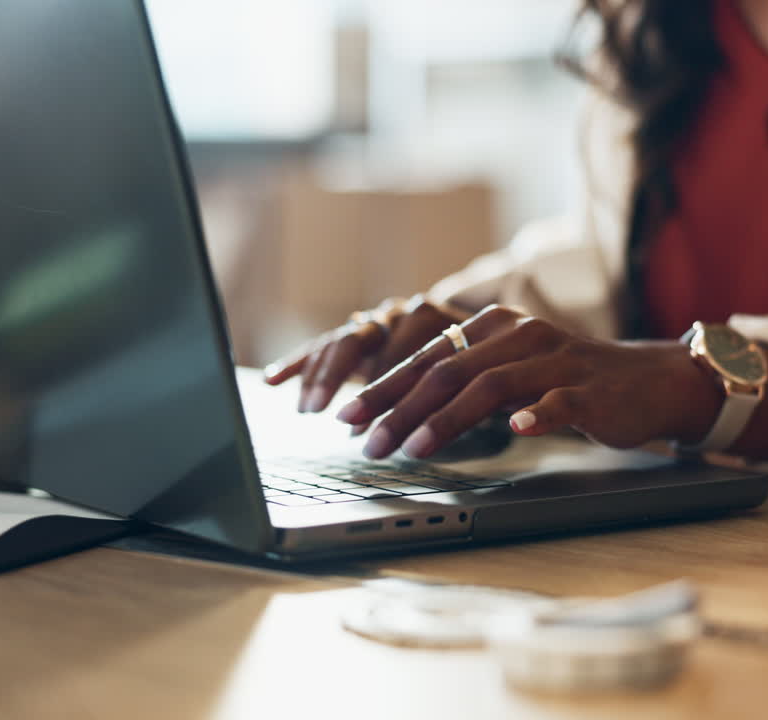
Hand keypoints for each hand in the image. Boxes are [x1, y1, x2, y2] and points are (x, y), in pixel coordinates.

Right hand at [263, 295, 469, 420]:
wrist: (484, 333)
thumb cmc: (482, 369)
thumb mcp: (484, 383)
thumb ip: (475, 399)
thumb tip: (495, 427)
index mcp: (437, 321)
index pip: (408, 352)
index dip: (392, 390)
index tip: (377, 425)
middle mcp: (402, 313)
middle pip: (365, 340)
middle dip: (345, 381)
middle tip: (338, 418)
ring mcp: (379, 320)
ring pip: (343, 340)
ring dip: (323, 375)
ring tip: (309, 410)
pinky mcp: (359, 331)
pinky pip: (324, 344)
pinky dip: (300, 362)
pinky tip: (272, 381)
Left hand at [334, 305, 723, 459]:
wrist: (647, 381)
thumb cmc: (569, 381)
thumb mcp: (511, 372)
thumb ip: (463, 384)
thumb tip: (397, 412)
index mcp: (495, 327)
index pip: (428, 357)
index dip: (384, 387)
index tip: (348, 417)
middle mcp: (521, 336)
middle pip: (449, 369)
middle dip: (401, 408)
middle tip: (368, 441)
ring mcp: (557, 362)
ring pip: (492, 385)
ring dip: (447, 419)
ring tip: (413, 447)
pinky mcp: (590, 391)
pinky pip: (558, 402)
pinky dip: (535, 416)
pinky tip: (514, 432)